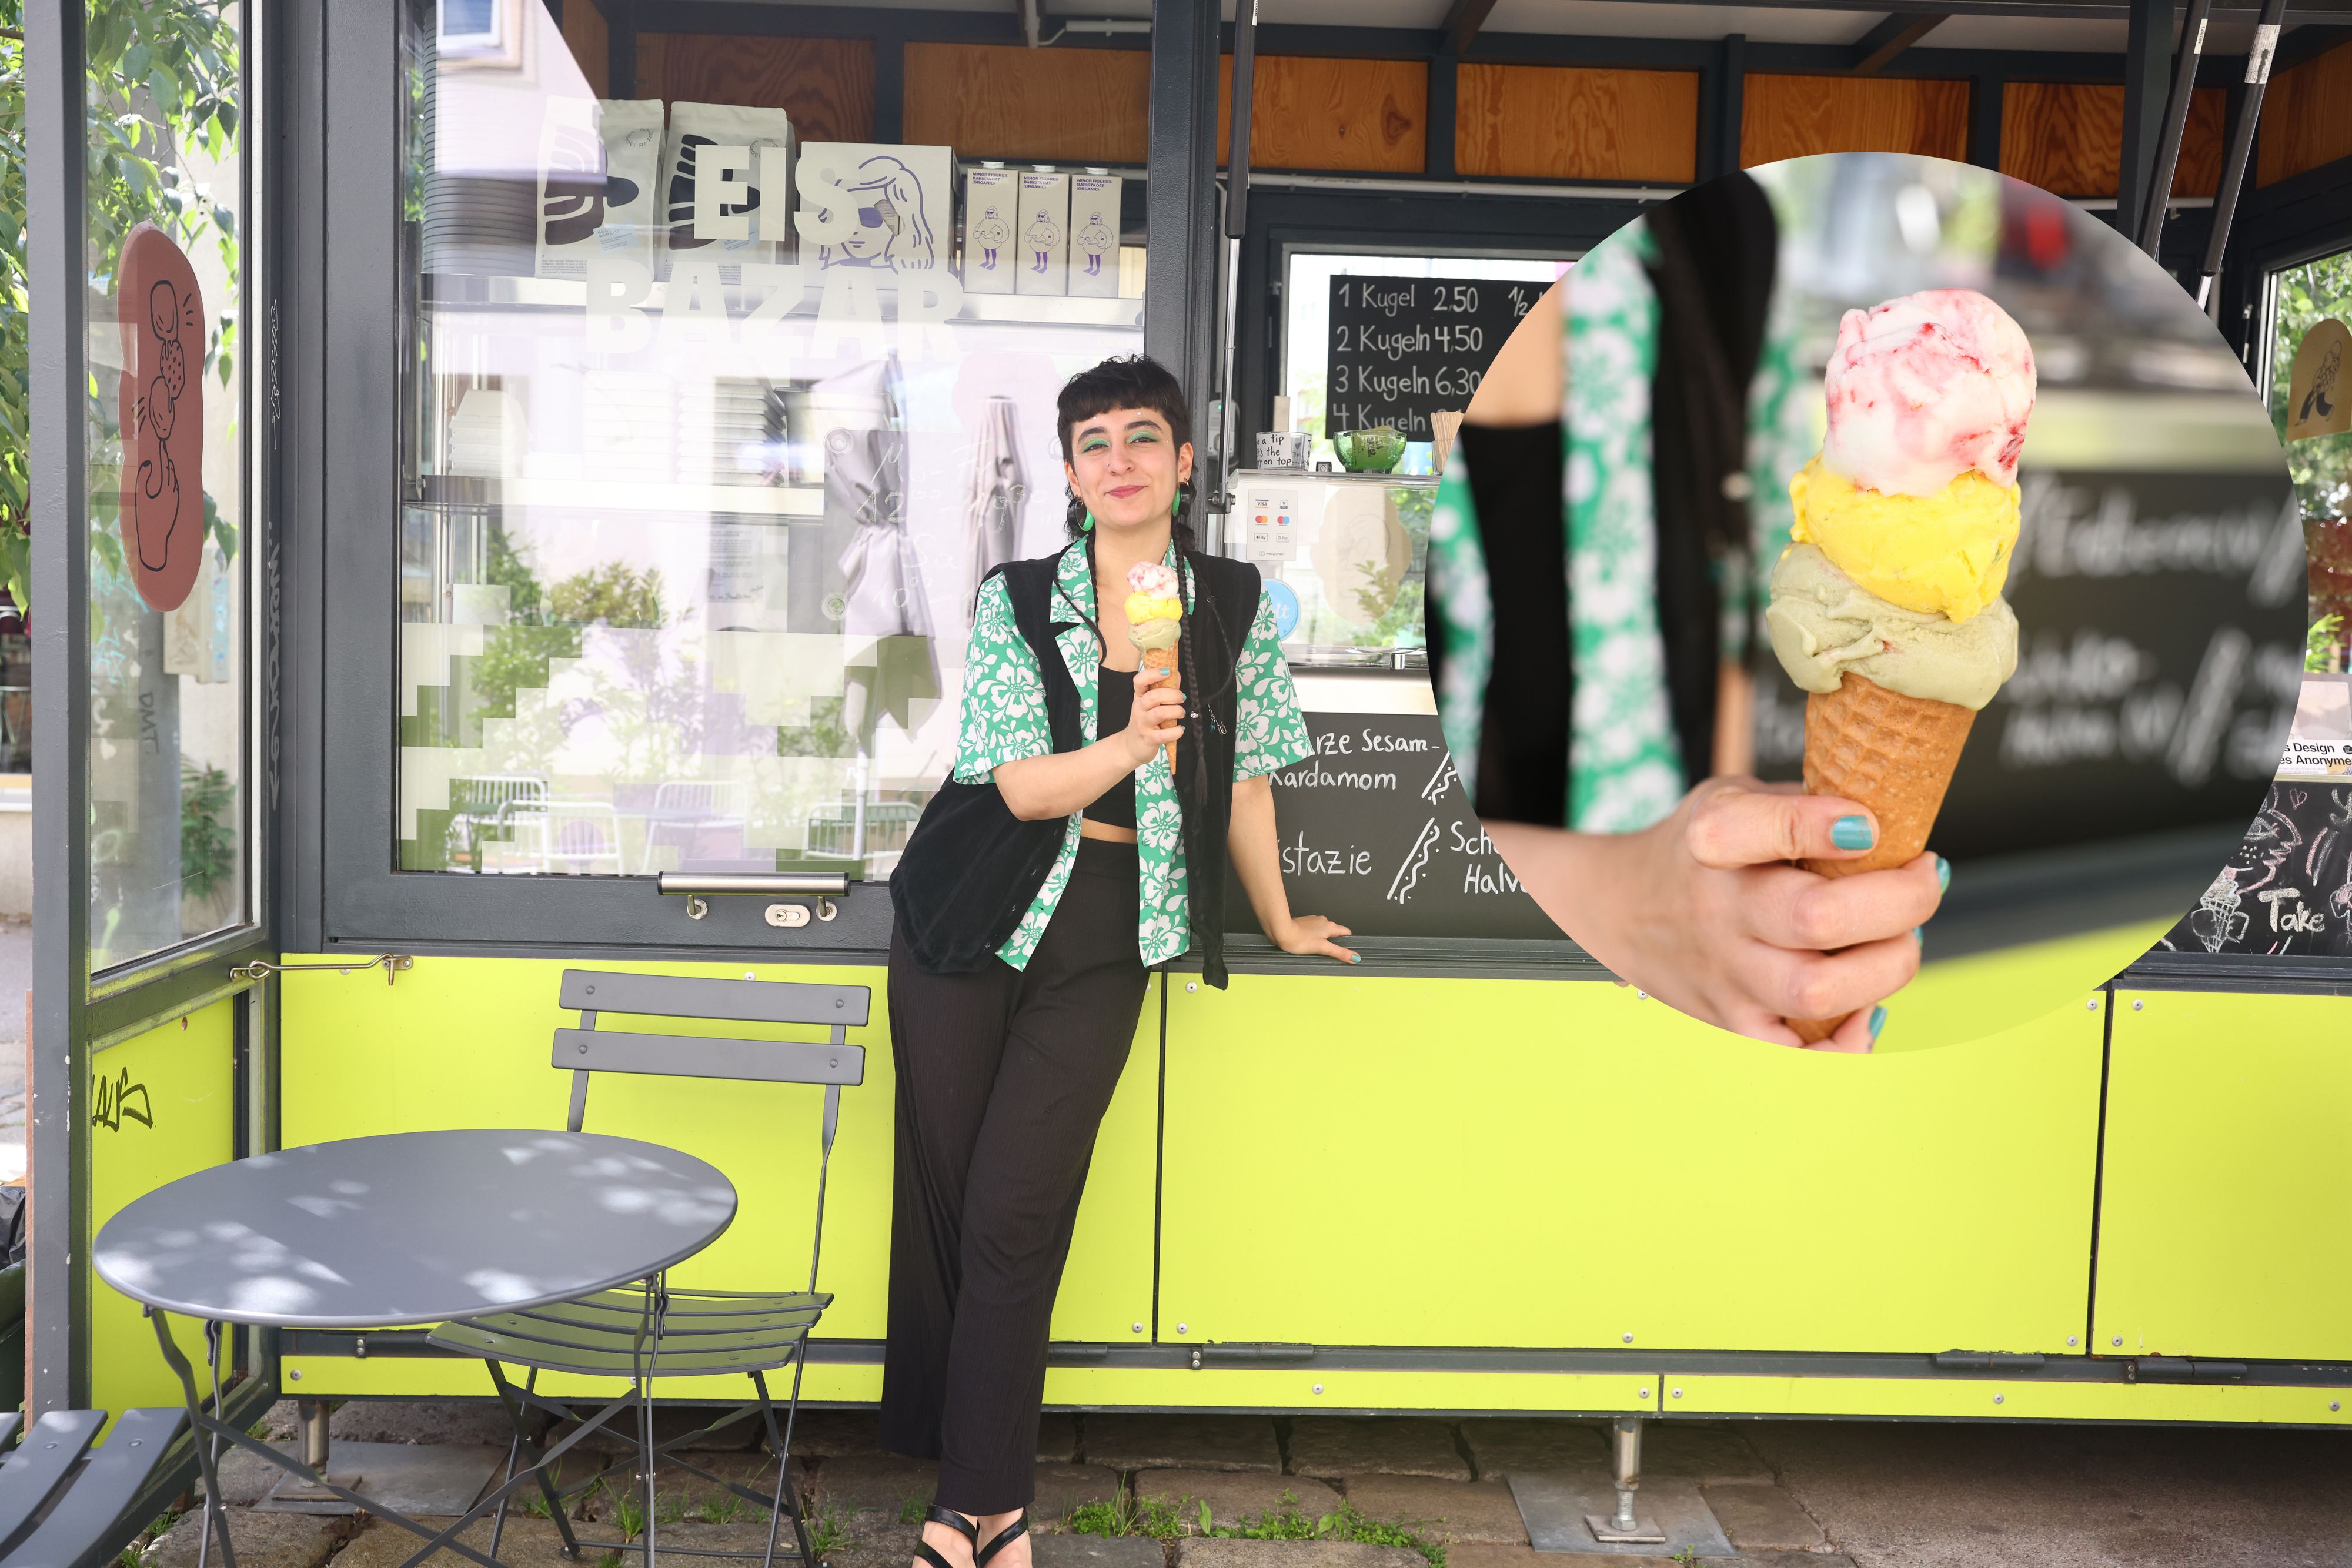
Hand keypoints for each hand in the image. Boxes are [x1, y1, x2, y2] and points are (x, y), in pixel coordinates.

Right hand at [1120, 665, 1184, 767]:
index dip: (1153, 674)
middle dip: (1173, 695)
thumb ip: (1164, 689)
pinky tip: (1180, 729)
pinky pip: (1165, 734)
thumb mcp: (1150, 705)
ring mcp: (1143, 724)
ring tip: (1181, 713)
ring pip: (1160, 713)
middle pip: (1153, 696)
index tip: (1167, 672)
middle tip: (1181, 698)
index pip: (1139, 681)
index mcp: (1139, 697)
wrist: (1130, 747)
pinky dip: (1177, 731)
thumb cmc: (1144, 722)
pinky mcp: (1149, 739)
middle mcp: (1139, 709)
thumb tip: (1176, 674)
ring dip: (1176, 711)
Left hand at [1272, 914, 1358, 964]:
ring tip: (1316, 948)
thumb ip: (1339, 952)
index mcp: (1330, 926)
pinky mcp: (1304, 922)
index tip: (1345, 949)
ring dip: (1322, 938)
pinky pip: (1313, 930)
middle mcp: (1323, 921)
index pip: (1346, 931)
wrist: (1281, 931)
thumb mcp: (1322, 948)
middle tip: (1328, 952)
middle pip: (1334, 931)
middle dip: (1334, 941)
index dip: (1347, 941)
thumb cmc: (1299, 939)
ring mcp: (1313, 921)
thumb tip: (1355, 957)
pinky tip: (1307, 943)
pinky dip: (1313, 936)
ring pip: (1323, 930)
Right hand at [1489, 777, 1944, 1050]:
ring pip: (1819, 991)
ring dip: (1889, 965)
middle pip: (1818, 918)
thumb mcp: (1731, 798)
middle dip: (1904, 900)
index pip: (1768, 828)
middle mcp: (1717, 910)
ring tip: (1899, 940)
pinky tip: (1867, 1006)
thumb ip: (1801, 804)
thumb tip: (1894, 825)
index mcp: (1713, 839)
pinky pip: (1799, 1055)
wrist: (1620, 909)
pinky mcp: (1733, 1021)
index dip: (1830, 826)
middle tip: (1924, 880)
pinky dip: (1850, 1039)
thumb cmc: (1697, 852)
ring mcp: (1725, 973)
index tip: (1869, 826)